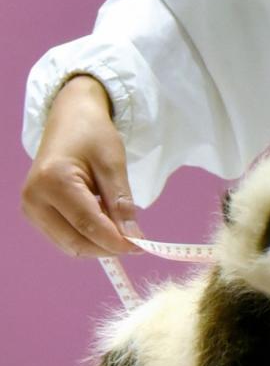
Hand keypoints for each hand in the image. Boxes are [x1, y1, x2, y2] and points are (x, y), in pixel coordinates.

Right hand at [21, 75, 142, 256]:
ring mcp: (30, 208)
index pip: (87, 225)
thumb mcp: (113, 163)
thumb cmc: (93, 134)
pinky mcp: (34, 213)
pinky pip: (63, 236)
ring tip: (120, 226)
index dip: (115, 241)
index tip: (141, 247)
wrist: (70, 118)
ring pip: (68, 244)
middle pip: (75, 241)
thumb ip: (121, 202)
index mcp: (53, 182)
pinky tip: (104, 222)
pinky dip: (86, 236)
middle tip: (135, 241)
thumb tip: (133, 238)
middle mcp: (34, 199)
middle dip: (106, 247)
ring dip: (97, 243)